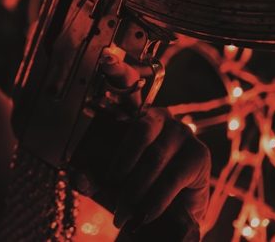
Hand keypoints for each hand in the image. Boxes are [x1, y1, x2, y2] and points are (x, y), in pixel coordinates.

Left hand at [71, 53, 210, 232]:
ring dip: (136, 189)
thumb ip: (88, 177)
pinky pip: (172, 176)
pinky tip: (146, 214)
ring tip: (125, 213)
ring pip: (154, 157)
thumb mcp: (102, 183)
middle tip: (110, 188)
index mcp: (130, 114)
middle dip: (121, 164)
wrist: (163, 218)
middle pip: (138, 129)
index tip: (106, 57)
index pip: (125, 85)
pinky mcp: (198, 154)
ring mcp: (180, 132)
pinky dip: (155, 199)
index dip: (118, 69)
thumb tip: (76, 176)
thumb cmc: (129, 190)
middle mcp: (157, 116)